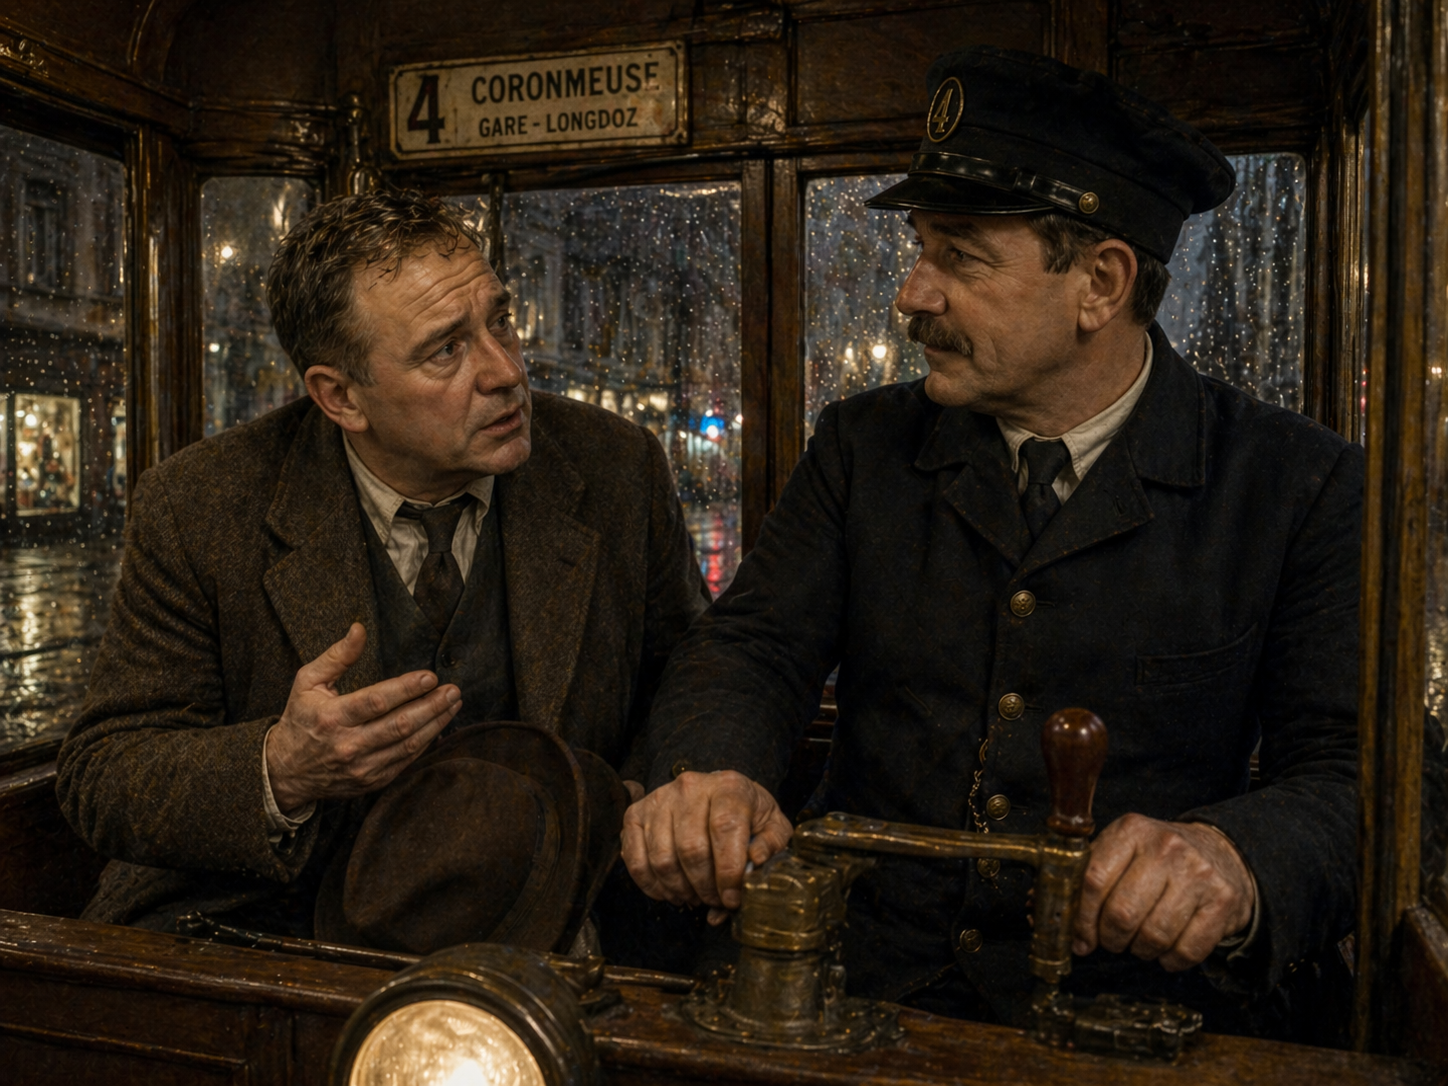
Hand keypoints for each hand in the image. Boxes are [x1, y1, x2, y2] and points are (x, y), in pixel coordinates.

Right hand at [266, 623, 461, 812]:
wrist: (285, 772)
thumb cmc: (300, 719)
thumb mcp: (307, 682)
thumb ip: (337, 656)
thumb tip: (359, 629)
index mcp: (332, 718)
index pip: (376, 702)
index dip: (407, 688)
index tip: (430, 676)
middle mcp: (349, 746)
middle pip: (400, 725)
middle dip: (432, 706)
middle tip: (453, 690)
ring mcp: (362, 767)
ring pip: (408, 745)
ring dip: (436, 723)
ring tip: (453, 704)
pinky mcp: (372, 781)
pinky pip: (406, 761)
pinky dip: (426, 743)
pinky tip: (439, 725)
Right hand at [621, 770, 793, 924]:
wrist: (716, 793)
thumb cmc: (746, 814)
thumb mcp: (772, 825)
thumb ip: (770, 846)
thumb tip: (755, 862)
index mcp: (729, 786)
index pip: (724, 828)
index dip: (728, 871)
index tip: (733, 898)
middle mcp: (690, 787)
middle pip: (691, 848)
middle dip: (704, 887)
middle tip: (715, 901)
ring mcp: (659, 799)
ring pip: (662, 858)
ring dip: (679, 889)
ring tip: (695, 897)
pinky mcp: (636, 814)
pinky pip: (635, 859)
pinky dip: (651, 885)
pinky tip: (670, 892)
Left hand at [1073, 814, 1254, 971]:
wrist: (1222, 853)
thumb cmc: (1160, 859)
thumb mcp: (1124, 850)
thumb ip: (1090, 877)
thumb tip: (1061, 923)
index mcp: (1132, 830)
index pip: (1094, 880)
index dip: (1082, 918)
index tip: (1082, 939)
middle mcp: (1166, 846)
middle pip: (1121, 912)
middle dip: (1111, 939)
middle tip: (1113, 942)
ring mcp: (1198, 873)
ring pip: (1154, 935)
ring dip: (1141, 951)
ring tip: (1141, 943)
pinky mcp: (1223, 900)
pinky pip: (1187, 951)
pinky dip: (1171, 961)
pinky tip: (1167, 951)